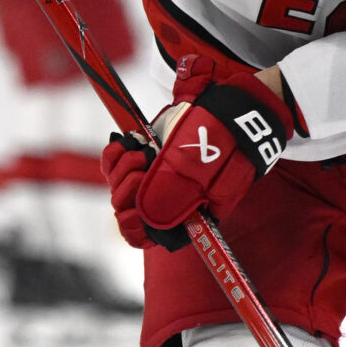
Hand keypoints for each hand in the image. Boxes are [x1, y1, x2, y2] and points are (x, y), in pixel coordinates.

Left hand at [102, 57, 296, 248]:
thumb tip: (144, 221)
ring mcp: (155, 175)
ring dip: (123, 168)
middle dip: (127, 189)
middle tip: (144, 169)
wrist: (231, 110)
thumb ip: (172, 198)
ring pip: (118, 185)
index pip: (148, 237)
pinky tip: (129, 144)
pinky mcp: (146, 152)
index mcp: (183, 213)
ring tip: (143, 153)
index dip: (135, 229)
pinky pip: (114, 163)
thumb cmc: (225, 145)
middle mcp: (167, 197)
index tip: (132, 213)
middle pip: (126, 210)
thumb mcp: (201, 173)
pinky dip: (116, 154)